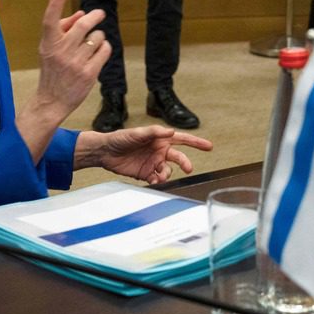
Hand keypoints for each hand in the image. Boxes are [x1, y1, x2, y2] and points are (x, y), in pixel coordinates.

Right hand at [15, 0, 110, 160]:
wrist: (51, 101)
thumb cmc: (52, 70)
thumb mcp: (50, 48)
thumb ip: (64, 29)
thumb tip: (83, 13)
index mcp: (48, 44)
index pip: (49, 21)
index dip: (55, 5)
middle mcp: (61, 52)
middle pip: (83, 25)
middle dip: (95, 16)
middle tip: (100, 14)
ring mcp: (75, 63)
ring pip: (97, 37)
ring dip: (99, 36)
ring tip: (93, 43)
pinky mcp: (89, 73)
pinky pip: (105, 51)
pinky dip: (104, 48)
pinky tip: (99, 53)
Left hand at [77, 126, 212, 183]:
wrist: (105, 152)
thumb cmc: (121, 138)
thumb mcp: (136, 133)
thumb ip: (154, 132)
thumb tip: (171, 131)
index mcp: (160, 139)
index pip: (182, 139)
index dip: (196, 142)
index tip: (209, 146)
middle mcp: (159, 151)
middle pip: (179, 157)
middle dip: (185, 163)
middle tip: (189, 169)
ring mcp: (153, 163)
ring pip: (168, 171)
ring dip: (167, 174)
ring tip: (159, 176)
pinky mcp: (146, 174)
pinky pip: (157, 179)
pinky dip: (158, 181)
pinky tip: (154, 181)